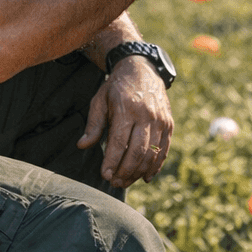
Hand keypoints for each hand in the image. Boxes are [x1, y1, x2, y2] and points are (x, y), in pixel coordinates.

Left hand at [78, 56, 173, 186]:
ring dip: (139, 172)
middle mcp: (146, 115)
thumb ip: (93, 124)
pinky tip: (145, 177)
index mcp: (126, 108)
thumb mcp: (100, 100)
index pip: (119, 142)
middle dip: (125, 171)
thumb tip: (82, 146)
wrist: (142, 68)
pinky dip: (156, 166)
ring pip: (152, 154)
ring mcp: (160, 120)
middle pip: (137, 151)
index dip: (112, 162)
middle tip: (114, 183)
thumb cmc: (116, 87)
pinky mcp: (169, 123)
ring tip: (126, 182)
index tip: (104, 175)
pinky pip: (164, 150)